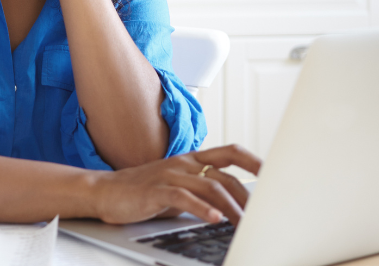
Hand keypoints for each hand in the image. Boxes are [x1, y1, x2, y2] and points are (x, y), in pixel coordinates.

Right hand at [89, 144, 261, 225]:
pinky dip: (201, 209)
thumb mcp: (178, 188)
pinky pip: (183, 198)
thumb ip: (202, 192)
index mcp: (191, 160)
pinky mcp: (155, 191)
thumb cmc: (143, 192)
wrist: (105, 191)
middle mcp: (183, 164)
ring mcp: (169, 175)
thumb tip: (234, 208)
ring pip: (209, 187)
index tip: (273, 174)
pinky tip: (214, 219)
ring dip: (230, 208)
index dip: (254, 161)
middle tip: (261, 216)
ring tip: (243, 225)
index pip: (230, 153)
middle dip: (246, 198)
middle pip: (225, 176)